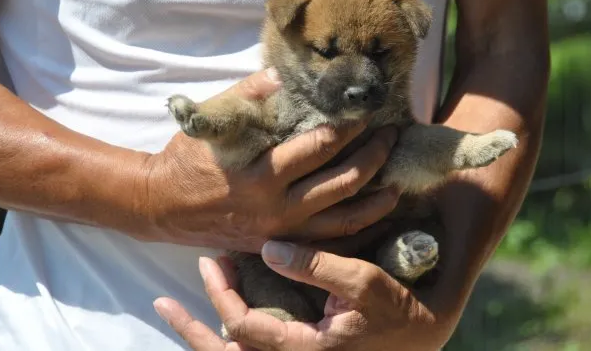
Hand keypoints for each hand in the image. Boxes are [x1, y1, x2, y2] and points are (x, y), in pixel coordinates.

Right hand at [134, 68, 399, 251]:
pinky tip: (374, 217)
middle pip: (342, 183)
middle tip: (392, 136)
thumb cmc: (188, 159)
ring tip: (399, 184)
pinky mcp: (282, 246)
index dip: (348, 128)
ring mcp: (282, 233)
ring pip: (344, 222)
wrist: (163, 207)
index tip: (367, 112)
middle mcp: (278, 209)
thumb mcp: (211, 121)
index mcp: (261, 175)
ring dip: (376, 201)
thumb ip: (248, 95)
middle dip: (374, 157)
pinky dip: (357, 231)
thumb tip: (284, 74)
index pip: (318, 148)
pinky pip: (330, 244)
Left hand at [154, 243, 457, 350]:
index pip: (243, 326)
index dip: (221, 293)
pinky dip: (232, 338)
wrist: (424, 334)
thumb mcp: (363, 281)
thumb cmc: (397, 308)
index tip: (212, 260)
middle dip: (193, 327)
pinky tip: (221, 322)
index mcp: (304, 350)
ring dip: (203, 336)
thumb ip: (315, 266)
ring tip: (176, 314)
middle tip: (166, 302)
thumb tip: (268, 249)